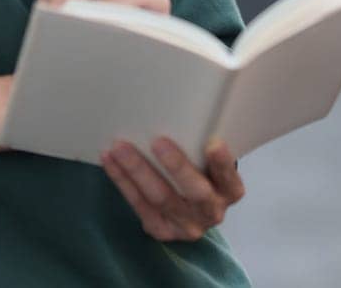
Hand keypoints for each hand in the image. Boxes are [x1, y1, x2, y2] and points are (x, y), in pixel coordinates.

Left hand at [101, 138, 245, 241]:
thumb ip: (203, 145)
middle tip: (158, 141)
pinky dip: (122, 180)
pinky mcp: (162, 230)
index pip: (228, 177)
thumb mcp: (211, 162)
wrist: (191, 210)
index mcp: (230, 191)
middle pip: (194, 190)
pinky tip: (110, 160)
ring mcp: (187, 225)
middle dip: (176, 165)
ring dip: (138, 170)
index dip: (221, 162)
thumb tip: (181, 110)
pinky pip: (139, 204)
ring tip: (120, 147)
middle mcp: (212, 211)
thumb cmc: (201, 171)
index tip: (213, 142)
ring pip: (160, 198)